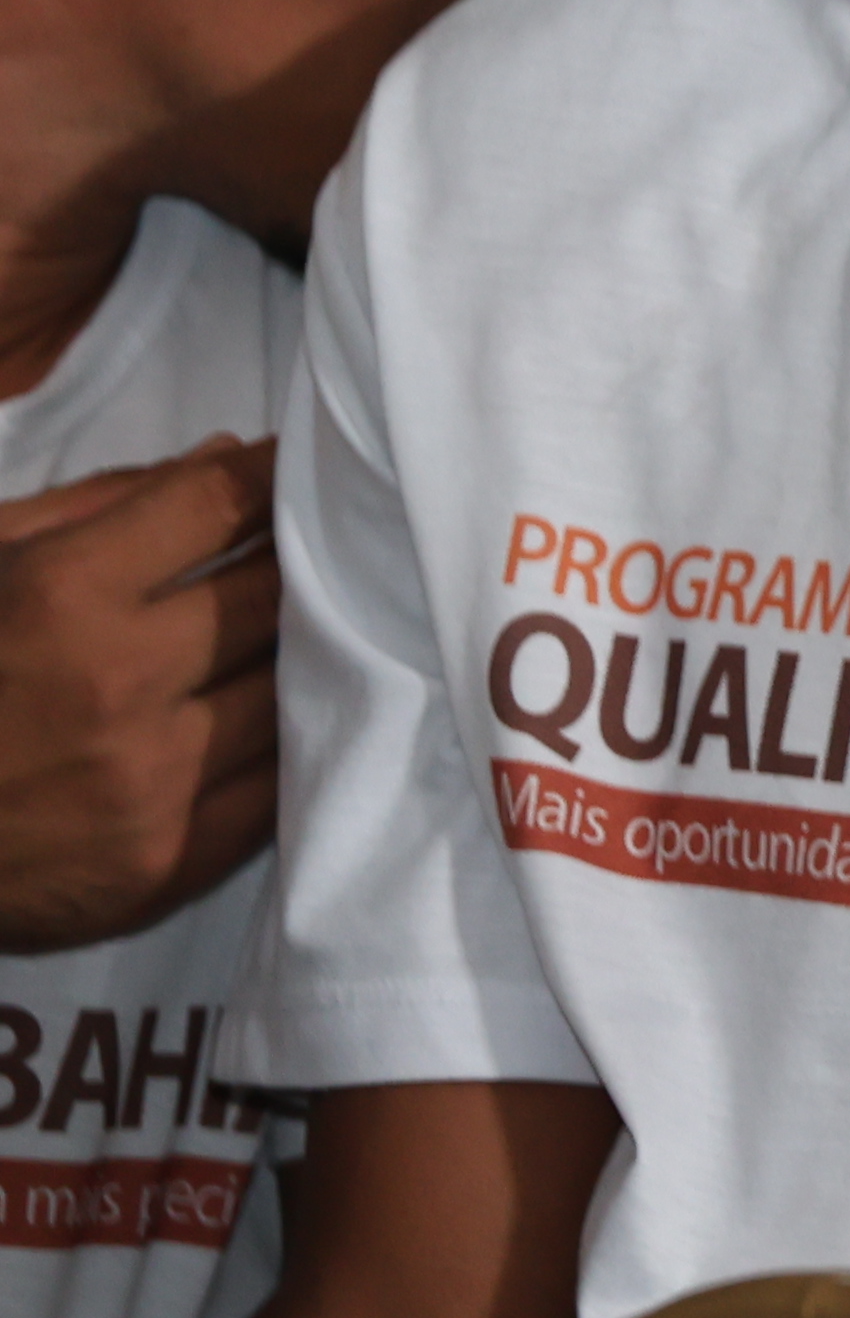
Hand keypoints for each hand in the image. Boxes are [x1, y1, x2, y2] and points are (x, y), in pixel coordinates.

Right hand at [0, 439, 278, 955]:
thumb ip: (94, 505)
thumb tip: (223, 455)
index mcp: (62, 596)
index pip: (217, 505)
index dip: (268, 475)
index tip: (296, 467)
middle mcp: (118, 682)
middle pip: (275, 593)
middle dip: (299, 563)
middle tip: (319, 549)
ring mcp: (151, 780)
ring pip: (291, 688)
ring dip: (303, 655)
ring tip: (309, 631)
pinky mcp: (169, 862)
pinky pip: (278, 785)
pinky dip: (287, 744)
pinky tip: (285, 718)